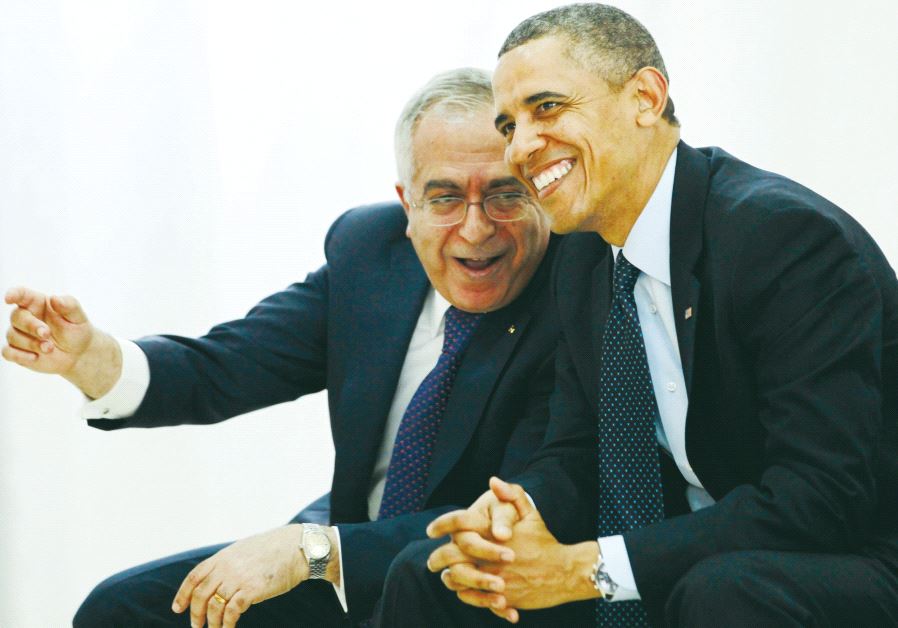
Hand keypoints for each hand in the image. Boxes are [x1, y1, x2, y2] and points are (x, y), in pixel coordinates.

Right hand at [3, 286, 119, 397]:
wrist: (78, 353)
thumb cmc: (77, 330)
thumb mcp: (78, 316)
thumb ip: (68, 305)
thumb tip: (54, 298)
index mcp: (37, 303)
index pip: (21, 294)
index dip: (13, 294)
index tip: (9, 298)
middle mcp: (25, 317)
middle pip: (16, 317)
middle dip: (31, 326)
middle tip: (47, 333)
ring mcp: (19, 334)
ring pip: (12, 336)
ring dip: (31, 343)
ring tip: (50, 348)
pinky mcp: (17, 351)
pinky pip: (8, 353)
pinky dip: (19, 356)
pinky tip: (35, 357)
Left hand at [172, 524, 337, 627]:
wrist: (298, 548)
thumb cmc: (274, 549)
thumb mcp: (244, 549)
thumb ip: (228, 562)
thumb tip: (216, 576)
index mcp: (223, 556)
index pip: (194, 577)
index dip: (183, 594)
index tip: (178, 608)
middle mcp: (227, 567)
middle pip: (201, 594)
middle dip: (196, 613)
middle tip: (196, 625)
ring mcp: (238, 579)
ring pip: (214, 606)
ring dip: (211, 623)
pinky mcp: (252, 590)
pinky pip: (232, 613)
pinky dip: (227, 624)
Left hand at [428, 477, 597, 622]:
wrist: (565, 572)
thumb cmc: (545, 541)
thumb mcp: (531, 514)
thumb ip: (512, 495)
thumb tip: (492, 481)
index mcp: (495, 532)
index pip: (460, 524)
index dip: (442, 525)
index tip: (429, 530)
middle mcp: (492, 555)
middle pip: (452, 556)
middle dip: (437, 558)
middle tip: (432, 562)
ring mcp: (496, 578)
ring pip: (459, 580)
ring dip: (451, 579)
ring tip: (447, 576)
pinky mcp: (502, 597)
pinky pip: (474, 598)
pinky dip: (466, 596)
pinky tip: (465, 591)